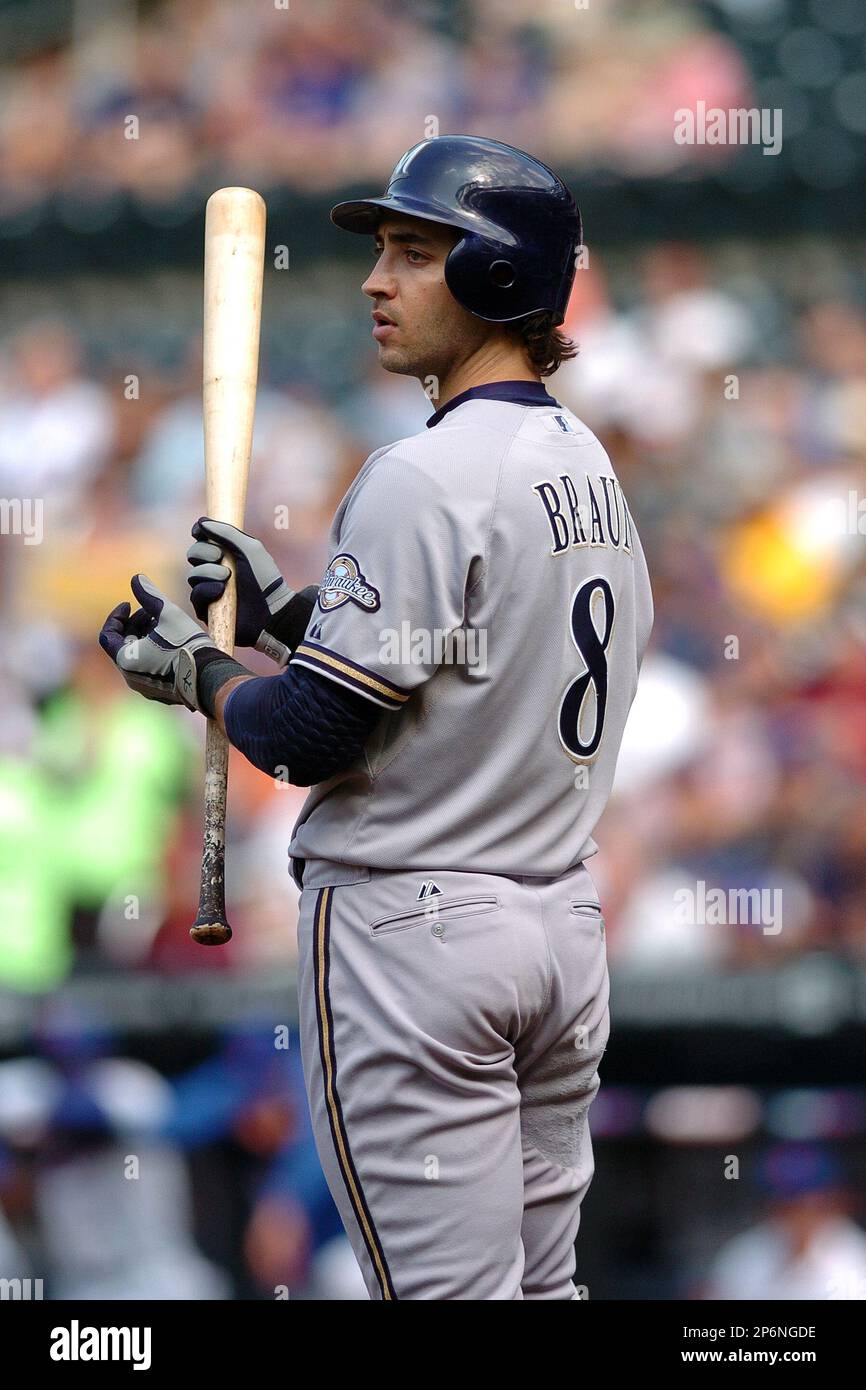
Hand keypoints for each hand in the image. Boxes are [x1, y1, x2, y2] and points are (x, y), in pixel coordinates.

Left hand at [99, 574, 218, 710]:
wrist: (211, 677)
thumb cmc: (187, 645)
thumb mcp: (168, 614)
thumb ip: (150, 595)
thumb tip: (136, 578)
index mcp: (126, 660)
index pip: (107, 635)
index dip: (116, 616)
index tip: (129, 603)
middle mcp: (130, 677)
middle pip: (123, 645)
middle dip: (134, 625)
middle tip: (151, 612)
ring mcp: (145, 687)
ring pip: (137, 657)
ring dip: (144, 638)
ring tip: (164, 625)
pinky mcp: (160, 692)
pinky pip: (148, 669)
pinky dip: (152, 653)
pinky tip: (171, 642)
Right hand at [187, 518, 316, 663]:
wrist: (272, 609)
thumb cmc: (265, 578)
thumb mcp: (250, 548)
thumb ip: (227, 532)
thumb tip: (201, 522)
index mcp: (225, 554)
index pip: (202, 540)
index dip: (199, 533)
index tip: (199, 531)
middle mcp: (215, 571)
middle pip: (193, 554)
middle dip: (204, 552)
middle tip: (220, 556)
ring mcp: (210, 590)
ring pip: (193, 575)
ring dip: (208, 572)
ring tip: (227, 577)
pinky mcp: (208, 610)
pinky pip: (196, 595)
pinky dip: (207, 589)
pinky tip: (220, 590)